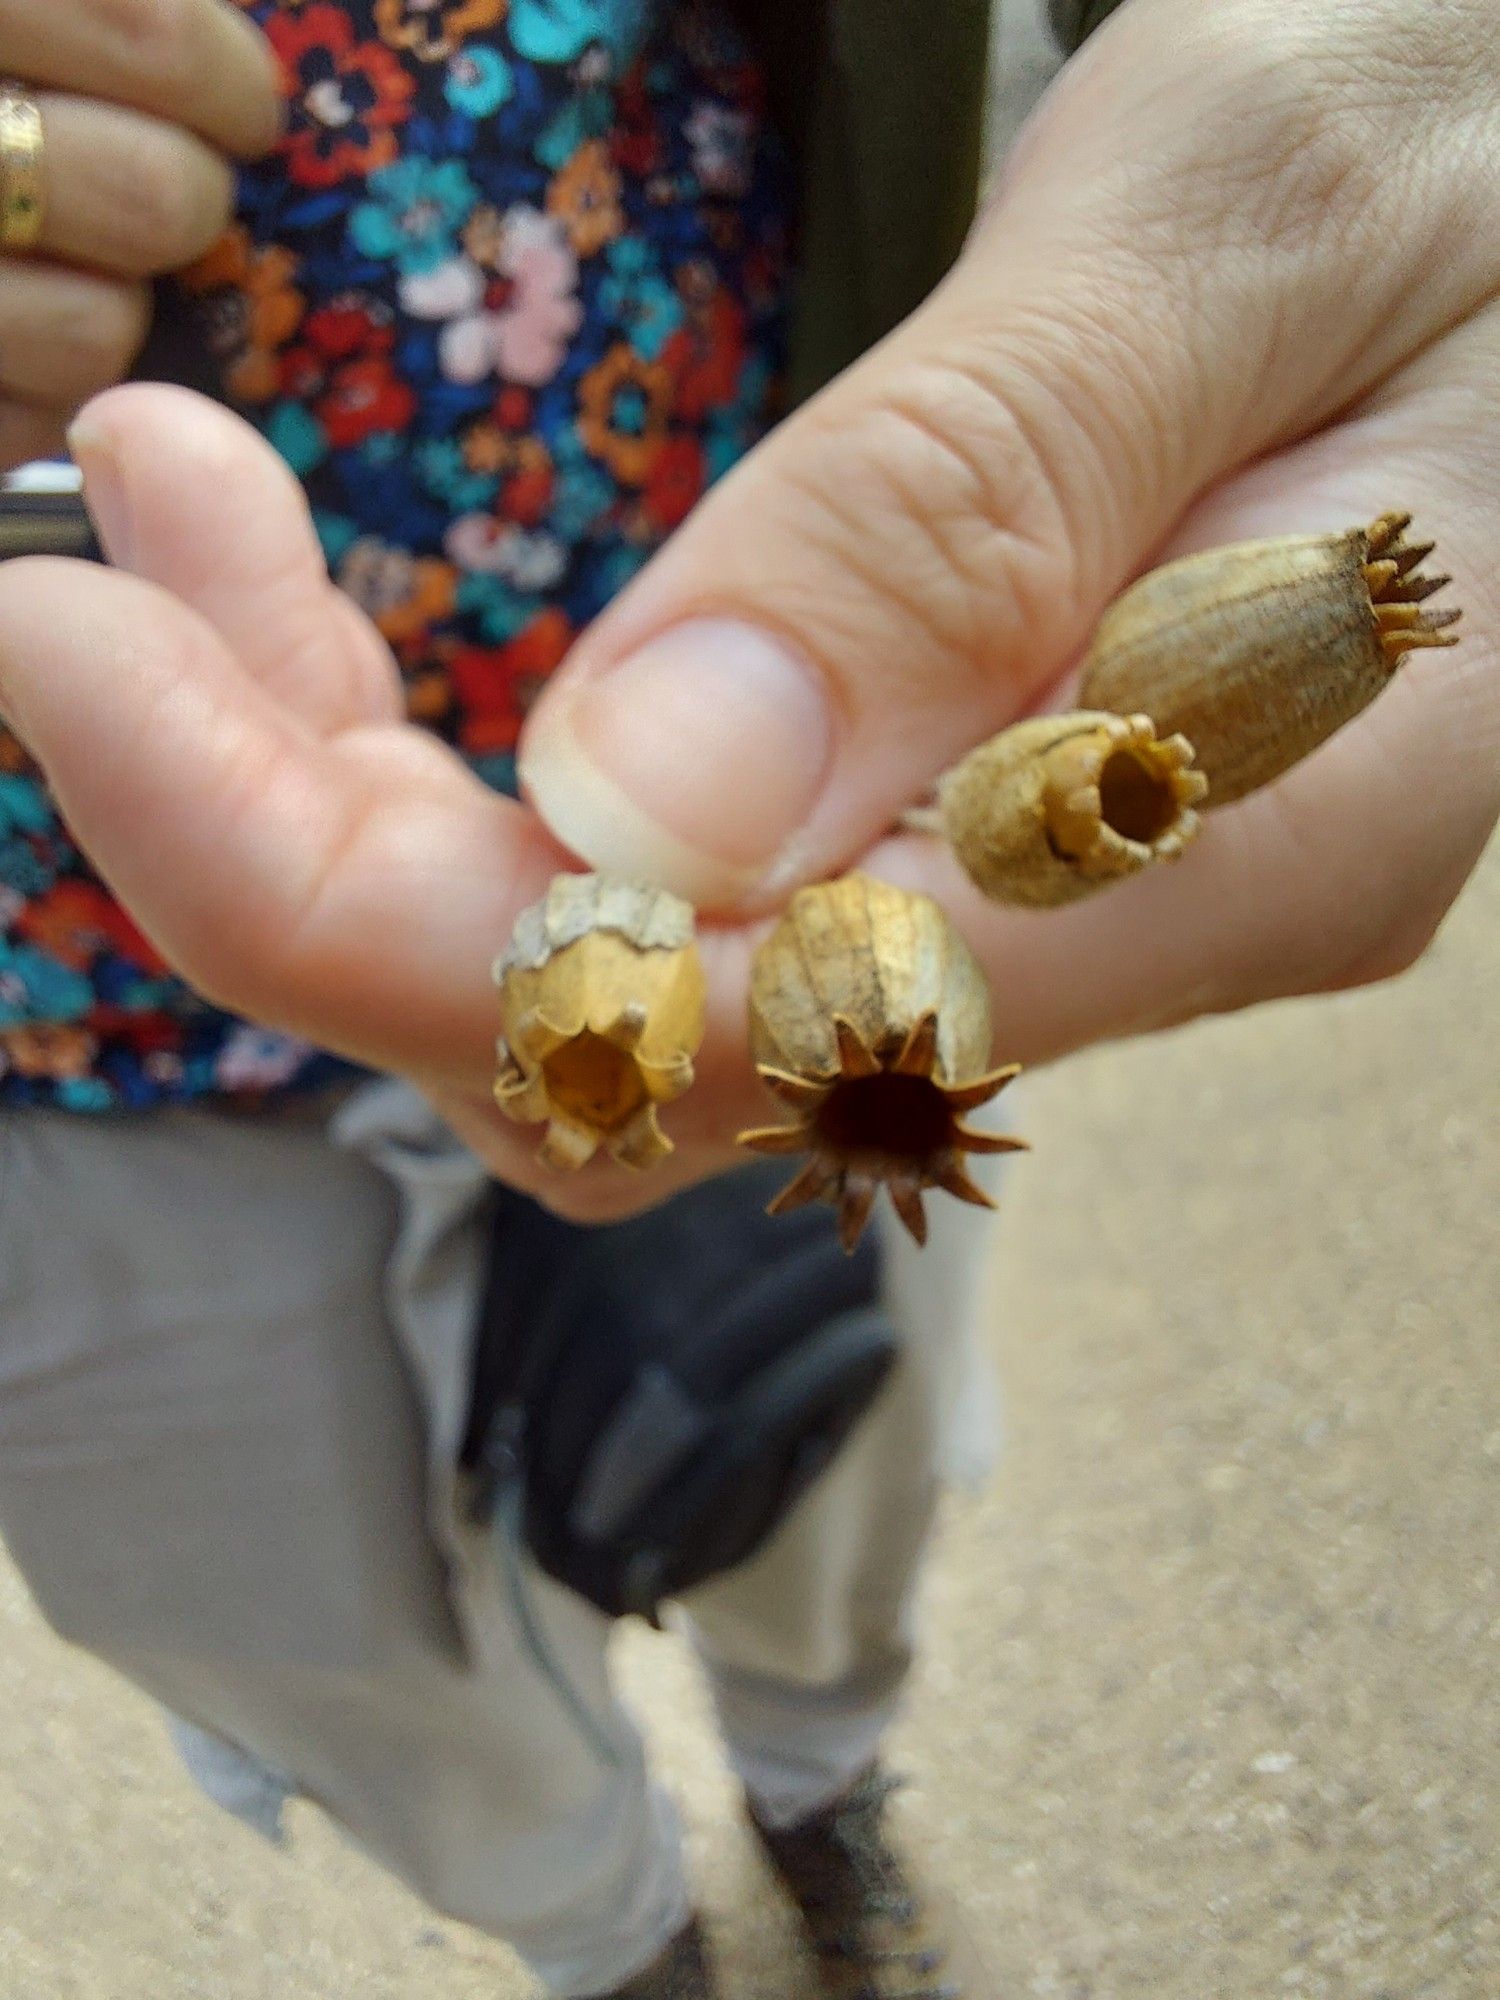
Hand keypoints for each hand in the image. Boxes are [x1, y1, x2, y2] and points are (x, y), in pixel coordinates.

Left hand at [2, 0, 1497, 1225]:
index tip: (99, 663)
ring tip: (181, 522)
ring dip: (350, 796)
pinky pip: (670, 885)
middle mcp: (1112, 932)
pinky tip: (332, 604)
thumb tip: (644, 812)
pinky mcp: (960, 822)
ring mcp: (1031, 898)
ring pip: (618, 980)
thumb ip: (963, 524)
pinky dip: (462, 772)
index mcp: (1237, 837)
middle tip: (96, 574)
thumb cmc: (1472, 137)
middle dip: (310, 853)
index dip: (378, 914)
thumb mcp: (1242, 224)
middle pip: (630, 1049)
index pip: (741, 1021)